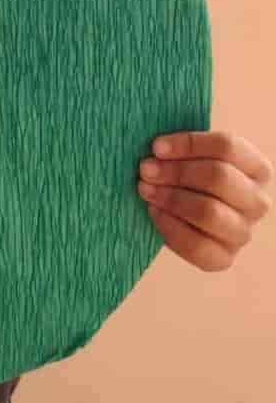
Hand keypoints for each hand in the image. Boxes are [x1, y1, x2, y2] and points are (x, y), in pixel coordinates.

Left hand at [138, 130, 272, 270]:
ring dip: (171, 198)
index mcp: (256, 167)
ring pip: (209, 212)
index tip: (157, 147)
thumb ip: (180, 147)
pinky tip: (154, 211)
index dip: (189, 144)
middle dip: (176, 172)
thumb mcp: (191, 154)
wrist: (187, 209)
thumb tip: (157, 148)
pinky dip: (169, 226)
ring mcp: (243, 232)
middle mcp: (256, 201)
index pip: (227, 147)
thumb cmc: (189, 173)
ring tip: (146, 189)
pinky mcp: (225, 257)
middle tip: (146, 169)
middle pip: (219, 177)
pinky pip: (197, 245)